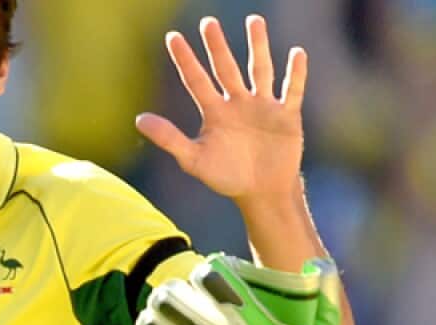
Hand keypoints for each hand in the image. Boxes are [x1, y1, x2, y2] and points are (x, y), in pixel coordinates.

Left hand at [136, 15, 306, 203]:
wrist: (262, 192)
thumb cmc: (227, 176)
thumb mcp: (194, 159)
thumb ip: (169, 138)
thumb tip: (138, 119)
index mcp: (214, 112)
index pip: (196, 80)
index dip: (185, 60)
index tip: (172, 37)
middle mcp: (237, 103)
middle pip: (225, 68)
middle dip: (217, 47)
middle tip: (208, 22)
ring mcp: (262, 106)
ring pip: (260, 70)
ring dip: (258, 47)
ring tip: (254, 21)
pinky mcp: (286, 115)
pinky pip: (292, 90)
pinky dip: (295, 74)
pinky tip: (296, 53)